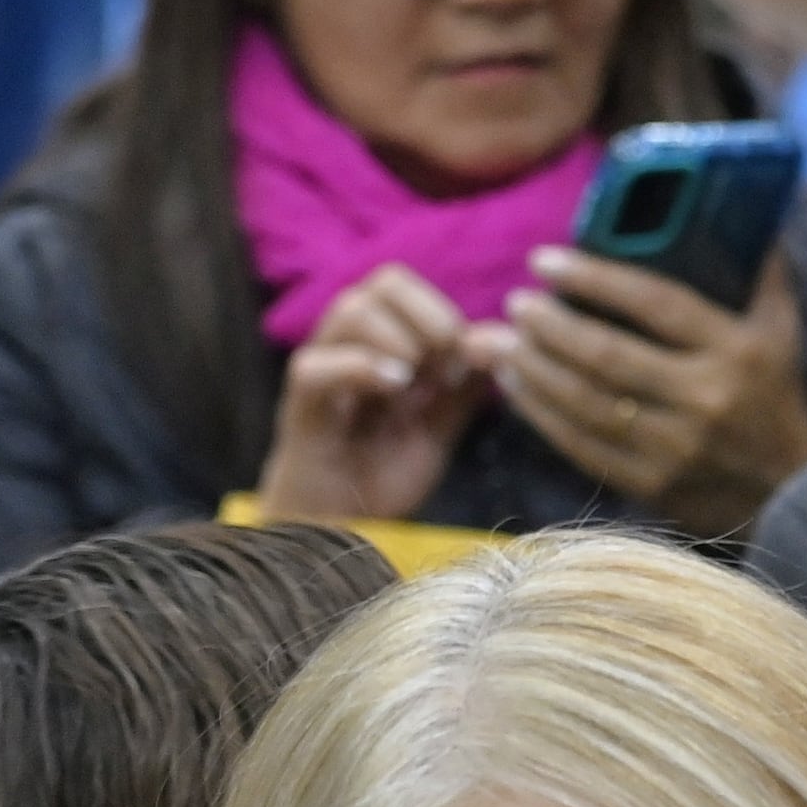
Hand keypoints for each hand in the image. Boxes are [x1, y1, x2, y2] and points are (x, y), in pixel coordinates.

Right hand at [257, 263, 493, 520]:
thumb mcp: (440, 425)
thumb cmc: (383, 468)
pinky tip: (395, 388)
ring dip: (400, 340)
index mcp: (378, 339)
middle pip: (384, 283)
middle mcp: (347, 343)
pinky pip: (319, 366)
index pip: (403, 283)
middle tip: (445, 367)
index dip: (442, 312)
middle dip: (430, 319)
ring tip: (415, 382)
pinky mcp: (302, 404)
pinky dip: (364, 368)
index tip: (463, 362)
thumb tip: (503, 338)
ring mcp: (322, 368)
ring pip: (353, 311)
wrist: (340, 523)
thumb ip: (468, 385)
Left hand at [488, 247, 806, 536]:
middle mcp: (707, 398)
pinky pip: (582, 445)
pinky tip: (513, 384)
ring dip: (534, 368)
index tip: (544, 260)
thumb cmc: (775, 399)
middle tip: (515, 302)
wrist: (789, 494)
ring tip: (500, 340)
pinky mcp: (652, 484)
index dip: (596, 278)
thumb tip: (735, 205)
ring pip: (586, 401)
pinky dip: (539, 413)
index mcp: (738, 351)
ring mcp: (677, 448)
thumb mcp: (781, 334)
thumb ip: (759, 274)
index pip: (657, 304)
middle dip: (551, 325)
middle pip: (610, 355)